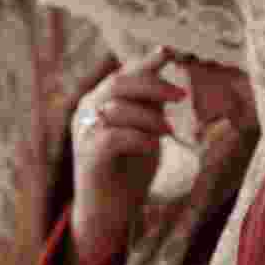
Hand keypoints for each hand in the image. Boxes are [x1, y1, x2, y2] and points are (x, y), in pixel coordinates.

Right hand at [68, 47, 186, 264]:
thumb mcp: (145, 132)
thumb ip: (151, 109)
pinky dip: (140, 138)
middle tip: (181, 95)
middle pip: (119, 83)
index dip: (145, 61)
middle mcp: (86, 111)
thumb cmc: (128, 171)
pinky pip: (115, 136)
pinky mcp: (88, 154)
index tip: (169, 50)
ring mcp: (84, 132)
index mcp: (98, 102)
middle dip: (153, 85)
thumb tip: (171, 84)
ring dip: (150, 117)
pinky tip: (152, 146)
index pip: (122, 73)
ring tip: (168, 131)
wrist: (108, 213)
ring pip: (118, 108)